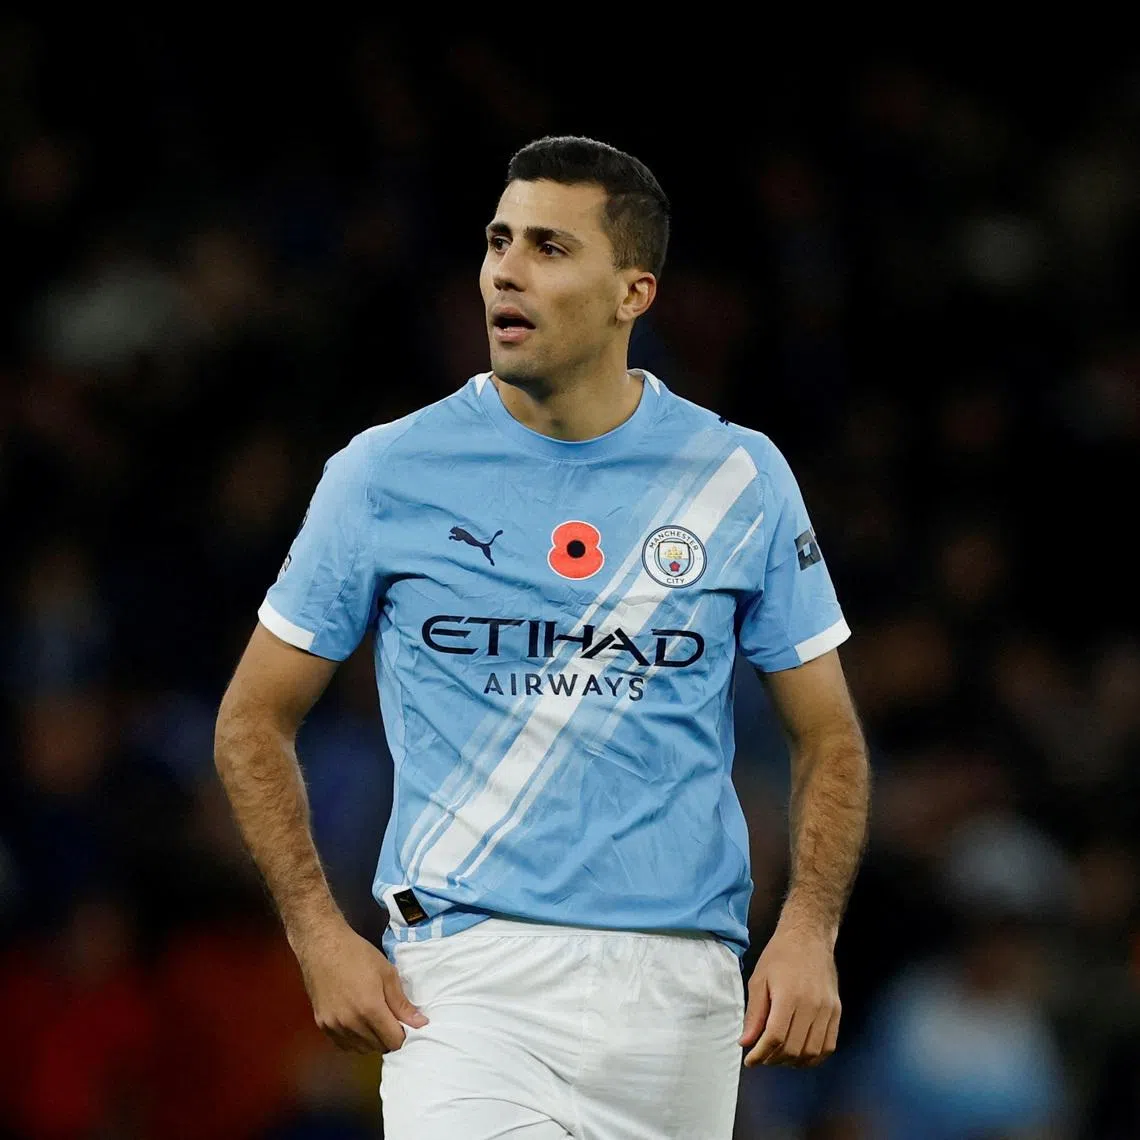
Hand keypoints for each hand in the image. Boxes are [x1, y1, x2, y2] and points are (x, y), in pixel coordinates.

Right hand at [290, 917, 427, 1053]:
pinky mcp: (322, 1025)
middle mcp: (351, 1023)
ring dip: (372, 1041)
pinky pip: (343, 1044)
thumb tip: (420, 1023)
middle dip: (389, 1038)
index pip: (393, 1041)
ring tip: (375, 1020)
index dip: (404, 1037)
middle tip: (392, 1021)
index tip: (408, 1028)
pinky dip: (354, 1040)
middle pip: (378, 1047)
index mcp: (370, 1009)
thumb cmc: (358, 954)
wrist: (322, 946)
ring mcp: (334, 1026)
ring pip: (360, 1048)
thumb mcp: (386, 973)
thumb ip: (402, 1003)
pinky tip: (358, 1024)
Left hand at [739, 920, 839, 1067]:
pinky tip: (800, 1055)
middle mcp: (812, 1006)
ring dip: (793, 1062)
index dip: (761, 1054)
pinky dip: (814, 1057)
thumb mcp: (759, 980)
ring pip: (812, 1052)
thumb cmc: (779, 956)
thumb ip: (754, 1014)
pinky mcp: (837, 1011)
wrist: (808, 937)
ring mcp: (828, 1010)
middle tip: (762, 1057)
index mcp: (789, 997)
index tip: (750, 1061)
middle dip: (774, 1059)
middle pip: (794, 1048)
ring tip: (778, 1057)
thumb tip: (746, 1043)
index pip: (775, 1037)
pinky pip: (828, 1045)